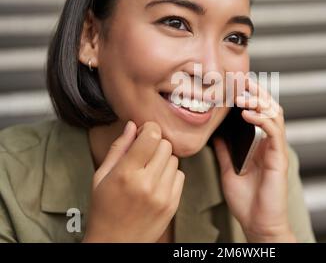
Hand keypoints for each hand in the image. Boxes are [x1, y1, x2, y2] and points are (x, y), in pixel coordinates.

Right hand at [83, 121, 184, 242]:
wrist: (115, 244)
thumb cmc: (104, 209)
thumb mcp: (101, 176)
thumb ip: (118, 148)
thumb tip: (132, 125)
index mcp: (126, 174)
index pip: (152, 135)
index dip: (148, 129)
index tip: (142, 134)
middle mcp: (147, 183)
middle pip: (165, 145)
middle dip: (155, 144)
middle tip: (144, 154)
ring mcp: (163, 195)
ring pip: (174, 159)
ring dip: (163, 160)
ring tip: (148, 171)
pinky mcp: (173, 204)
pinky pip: (180, 175)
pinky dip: (170, 175)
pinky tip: (156, 182)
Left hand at [213, 78, 295, 242]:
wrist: (257, 223)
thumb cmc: (246, 200)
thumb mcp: (229, 170)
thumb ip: (226, 151)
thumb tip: (216, 134)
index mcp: (259, 144)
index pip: (258, 112)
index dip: (249, 95)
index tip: (234, 82)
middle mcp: (269, 143)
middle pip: (269, 108)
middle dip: (256, 91)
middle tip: (240, 79)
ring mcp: (275, 149)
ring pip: (275, 115)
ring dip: (259, 102)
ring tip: (242, 95)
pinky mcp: (278, 159)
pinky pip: (274, 133)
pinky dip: (262, 120)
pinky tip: (247, 114)